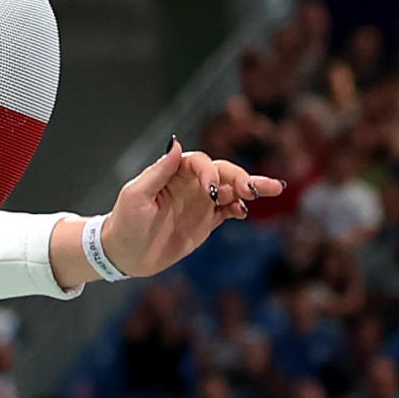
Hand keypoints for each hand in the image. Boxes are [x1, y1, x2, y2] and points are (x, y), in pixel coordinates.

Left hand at [93, 144, 284, 281]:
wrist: (126, 254)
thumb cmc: (126, 221)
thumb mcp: (137, 195)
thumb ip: (159, 171)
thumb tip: (175, 143)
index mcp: (175, 171)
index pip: (201, 162)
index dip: (210, 172)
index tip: (212, 191)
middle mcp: (192, 183)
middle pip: (224, 173)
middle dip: (243, 178)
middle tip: (256, 189)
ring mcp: (201, 202)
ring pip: (232, 190)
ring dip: (251, 189)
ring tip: (272, 189)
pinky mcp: (207, 222)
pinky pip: (228, 211)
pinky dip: (239, 209)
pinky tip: (245, 211)